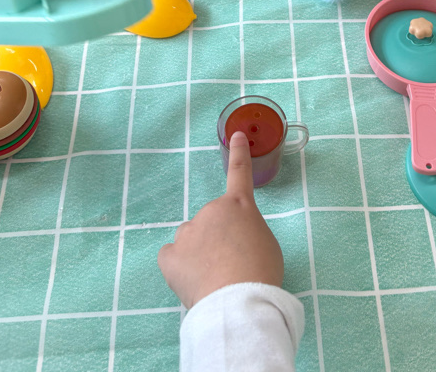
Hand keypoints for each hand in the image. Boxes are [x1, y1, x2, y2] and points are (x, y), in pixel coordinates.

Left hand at [158, 132, 283, 308]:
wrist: (238, 300)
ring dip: (199, 253)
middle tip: (231, 265)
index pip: (239, 173)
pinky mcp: (170, 255)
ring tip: (213, 278)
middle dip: (218, 238)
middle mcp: (211, 211)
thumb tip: (233, 242)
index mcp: (239, 206)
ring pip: (192, 239)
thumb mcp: (265, 244)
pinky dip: (180, 267)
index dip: (239, 153)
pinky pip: (172, 256)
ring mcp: (188, 231)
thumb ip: (247, 232)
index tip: (235, 134)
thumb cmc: (260, 272)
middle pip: (212, 221)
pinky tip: (192, 280)